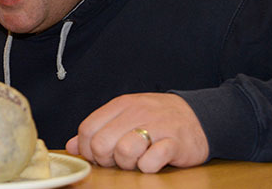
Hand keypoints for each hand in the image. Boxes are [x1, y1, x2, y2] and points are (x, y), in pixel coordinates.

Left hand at [65, 93, 208, 172]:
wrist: (200, 116)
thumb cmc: (157, 118)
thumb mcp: (124, 116)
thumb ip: (98, 129)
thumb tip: (71, 146)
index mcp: (120, 105)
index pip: (87, 128)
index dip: (87, 148)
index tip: (98, 155)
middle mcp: (136, 112)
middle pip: (102, 143)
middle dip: (105, 159)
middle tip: (117, 160)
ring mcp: (157, 126)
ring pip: (124, 151)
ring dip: (127, 164)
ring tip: (136, 160)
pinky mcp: (175, 143)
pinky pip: (151, 161)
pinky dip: (148, 167)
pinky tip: (152, 161)